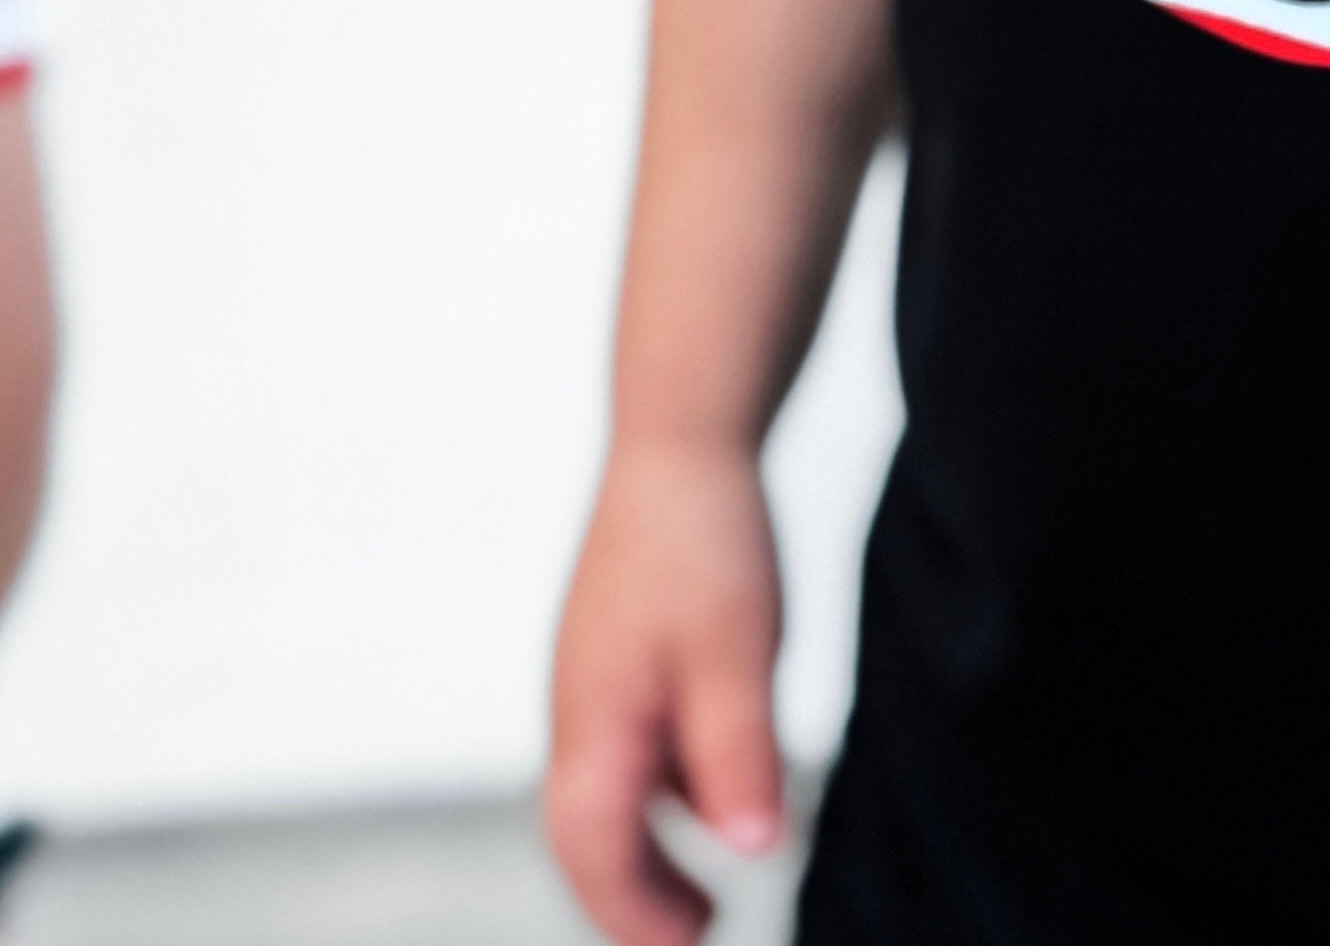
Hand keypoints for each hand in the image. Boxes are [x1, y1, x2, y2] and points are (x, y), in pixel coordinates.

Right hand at [544, 433, 789, 944]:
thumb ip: (738, 755)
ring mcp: (592, 677)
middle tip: (699, 936)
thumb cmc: (704, 538)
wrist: (681, 434)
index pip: (590, 850)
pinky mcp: (615, 654)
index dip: (633, 917)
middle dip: (631, 901)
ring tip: (706, 893)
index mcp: (595, 718)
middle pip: (583, 836)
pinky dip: (660, 795)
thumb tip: (752, 851)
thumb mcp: (737, 654)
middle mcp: (578, 706)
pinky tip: (714, 788)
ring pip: (603, 795)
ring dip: (646, 853)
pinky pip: (624, 750)